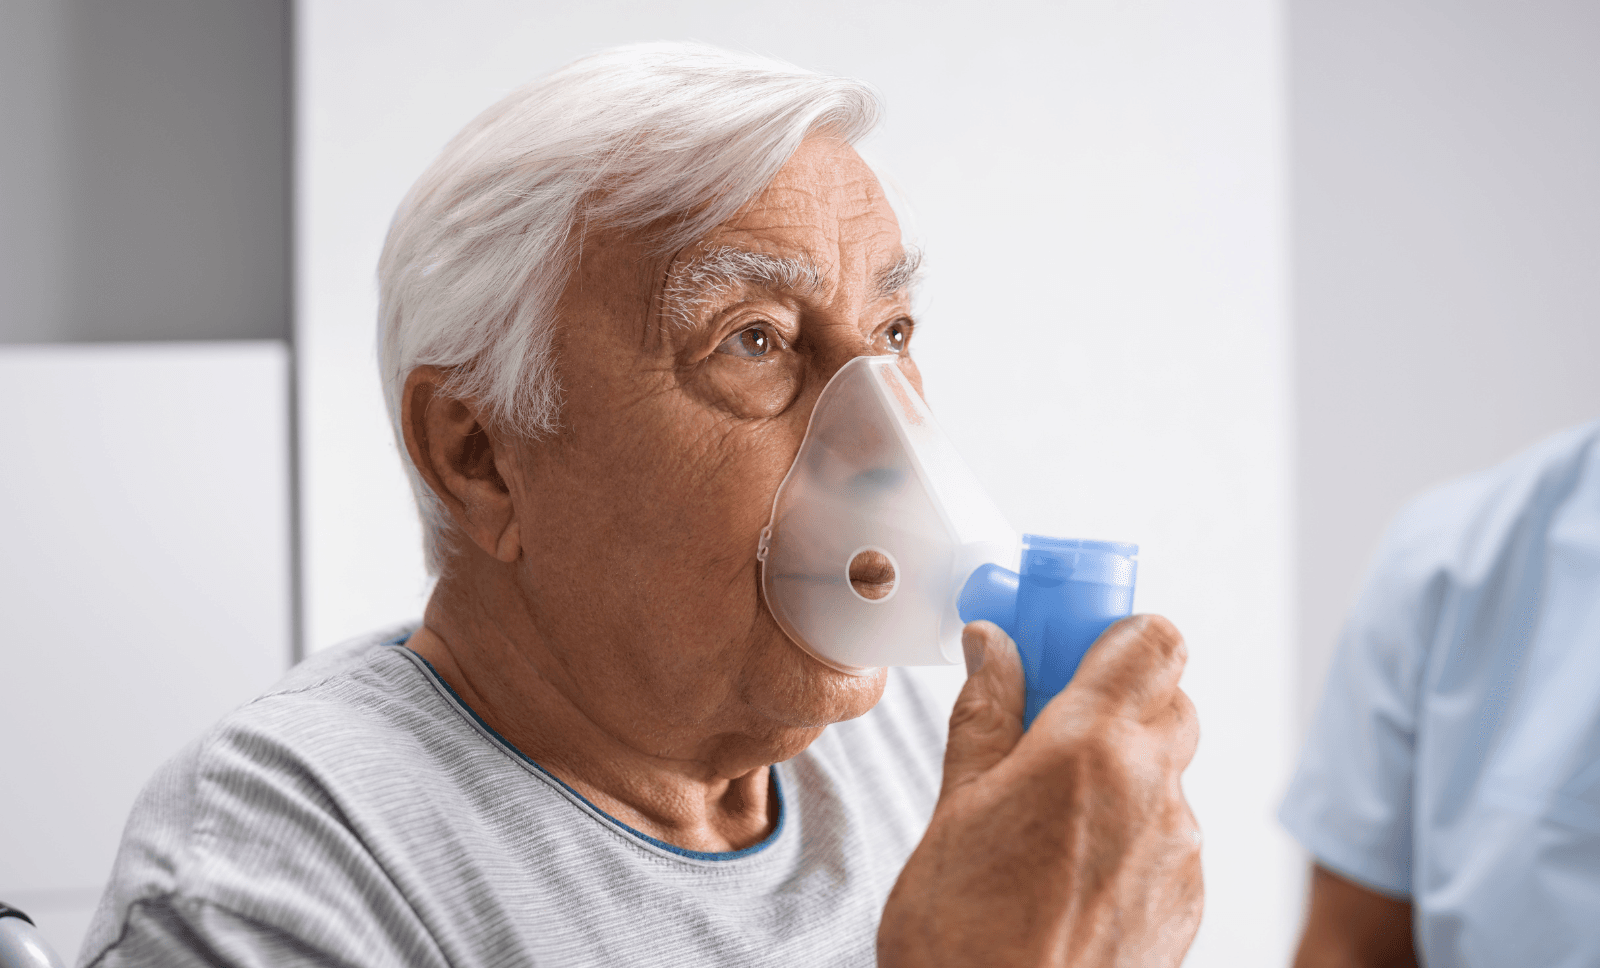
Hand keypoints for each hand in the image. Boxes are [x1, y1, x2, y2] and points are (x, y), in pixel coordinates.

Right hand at [878, 616, 1202, 966]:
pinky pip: (1171, 836)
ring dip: (1124, 769)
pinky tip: (1072, 867)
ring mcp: (1181, 851)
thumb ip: (986, 713)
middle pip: (1170, 700)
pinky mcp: (1188, 903)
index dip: (1118, 631)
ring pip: (1169, 772)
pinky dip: (1134, 830)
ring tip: (1051, 813)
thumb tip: (993, 644)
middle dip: (1119, 697)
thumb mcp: (955, 805)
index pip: (1154, 640)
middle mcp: (1154, 790)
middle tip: (1052, 721)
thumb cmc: (963, 932)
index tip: (1073, 642)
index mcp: (1092, 747)